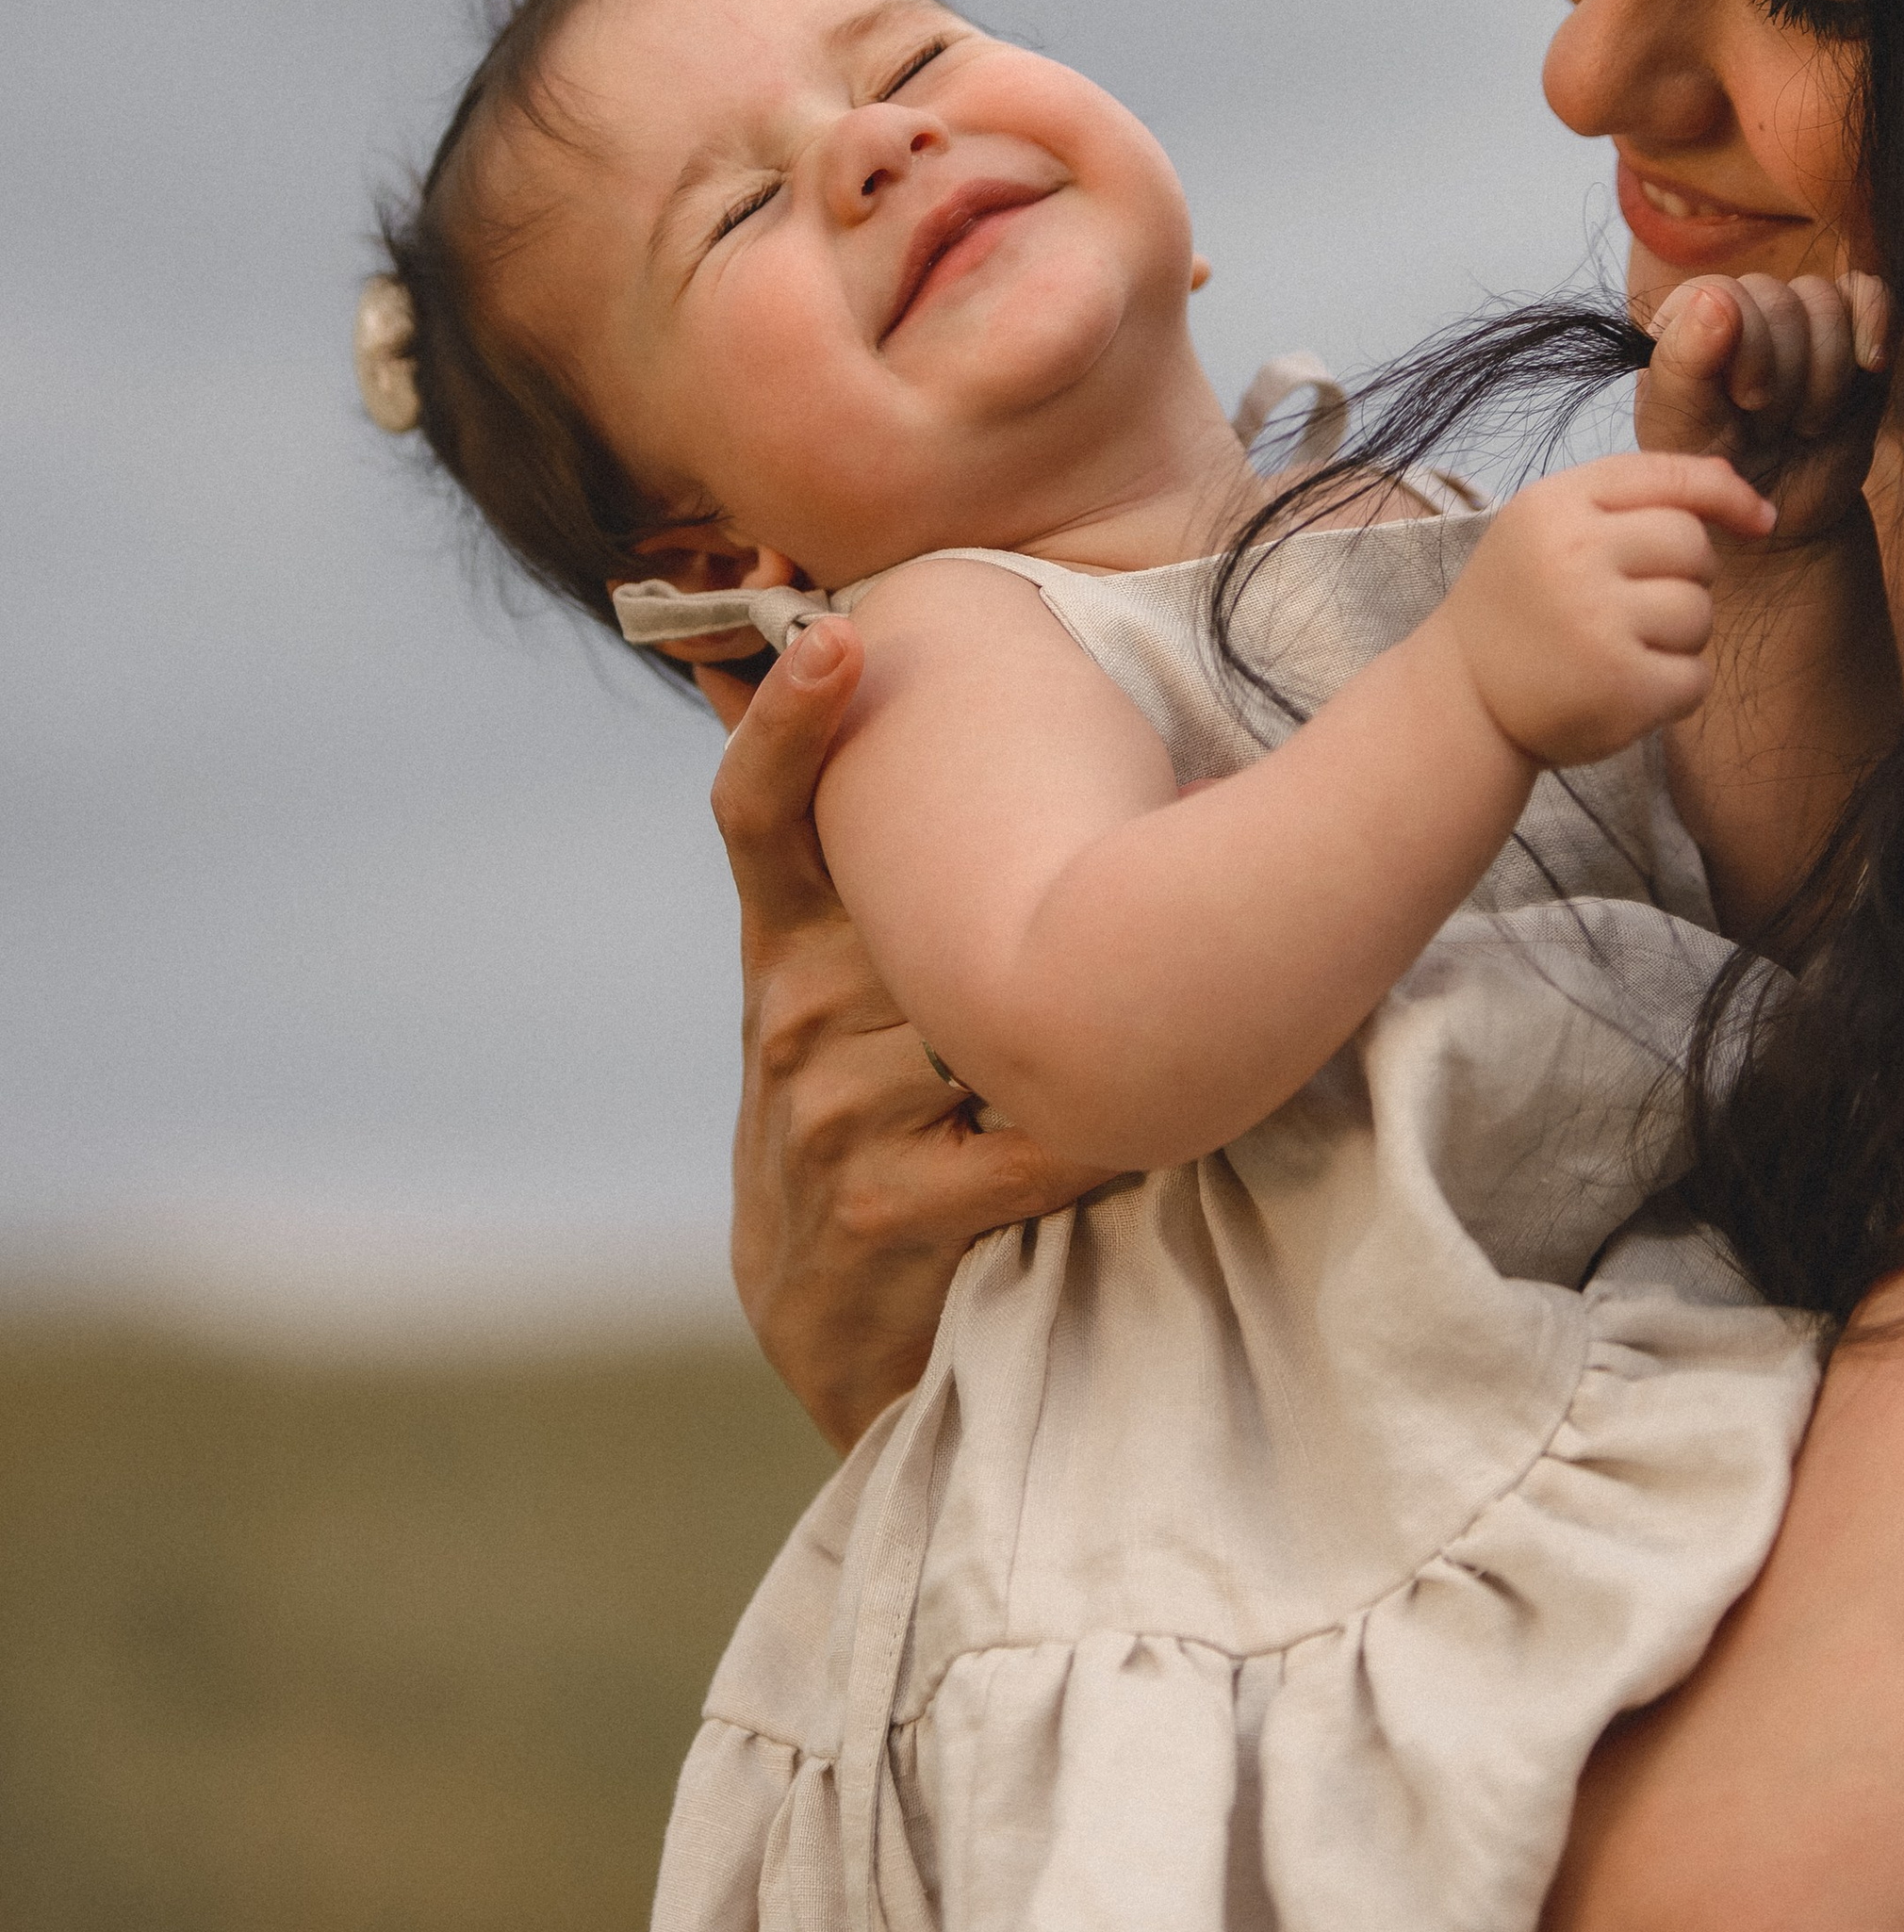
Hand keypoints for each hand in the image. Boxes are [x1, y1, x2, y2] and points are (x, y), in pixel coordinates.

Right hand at [702, 621, 1109, 1449]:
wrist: (834, 1299)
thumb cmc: (878, 1095)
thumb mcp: (848, 964)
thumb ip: (855, 841)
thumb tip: (850, 644)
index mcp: (789, 934)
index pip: (761, 808)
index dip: (785, 718)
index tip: (834, 632)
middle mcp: (790, 1010)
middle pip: (926, 919)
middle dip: (1017, 921)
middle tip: (1095, 904)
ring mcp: (824, 1110)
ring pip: (984, 1023)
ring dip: (1064, 1034)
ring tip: (1104, 1042)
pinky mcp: (878, 1205)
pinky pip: (1019, 1136)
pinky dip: (1082, 1134)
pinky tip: (1113, 1133)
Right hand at [1440, 453, 1776, 768]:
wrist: (1462, 698)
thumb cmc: (1522, 604)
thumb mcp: (1551, 526)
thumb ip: (1635, 498)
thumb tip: (1753, 504)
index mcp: (1555, 505)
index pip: (1670, 477)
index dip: (1727, 493)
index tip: (1760, 518)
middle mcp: (1574, 557)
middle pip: (1694, 546)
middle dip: (1685, 576)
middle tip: (1633, 603)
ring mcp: (1597, 624)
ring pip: (1700, 613)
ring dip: (1679, 636)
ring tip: (1620, 647)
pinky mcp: (1620, 688)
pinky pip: (1696, 677)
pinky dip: (1674, 688)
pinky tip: (1627, 688)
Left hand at [1635, 271, 1892, 547]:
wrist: (1782, 511)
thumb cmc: (1718, 469)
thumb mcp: (1681, 429)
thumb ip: (1683, 361)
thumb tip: (1715, 296)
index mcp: (1688, 320)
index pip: (1726, 292)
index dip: (1749, 347)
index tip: (1748, 401)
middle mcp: (1744, 309)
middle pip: (1780, 298)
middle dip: (1785, 373)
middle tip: (1772, 425)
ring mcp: (1800, 319)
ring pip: (1824, 299)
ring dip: (1825, 371)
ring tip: (1806, 421)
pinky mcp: (1853, 334)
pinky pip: (1868, 291)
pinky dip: (1876, 320)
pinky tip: (1870, 364)